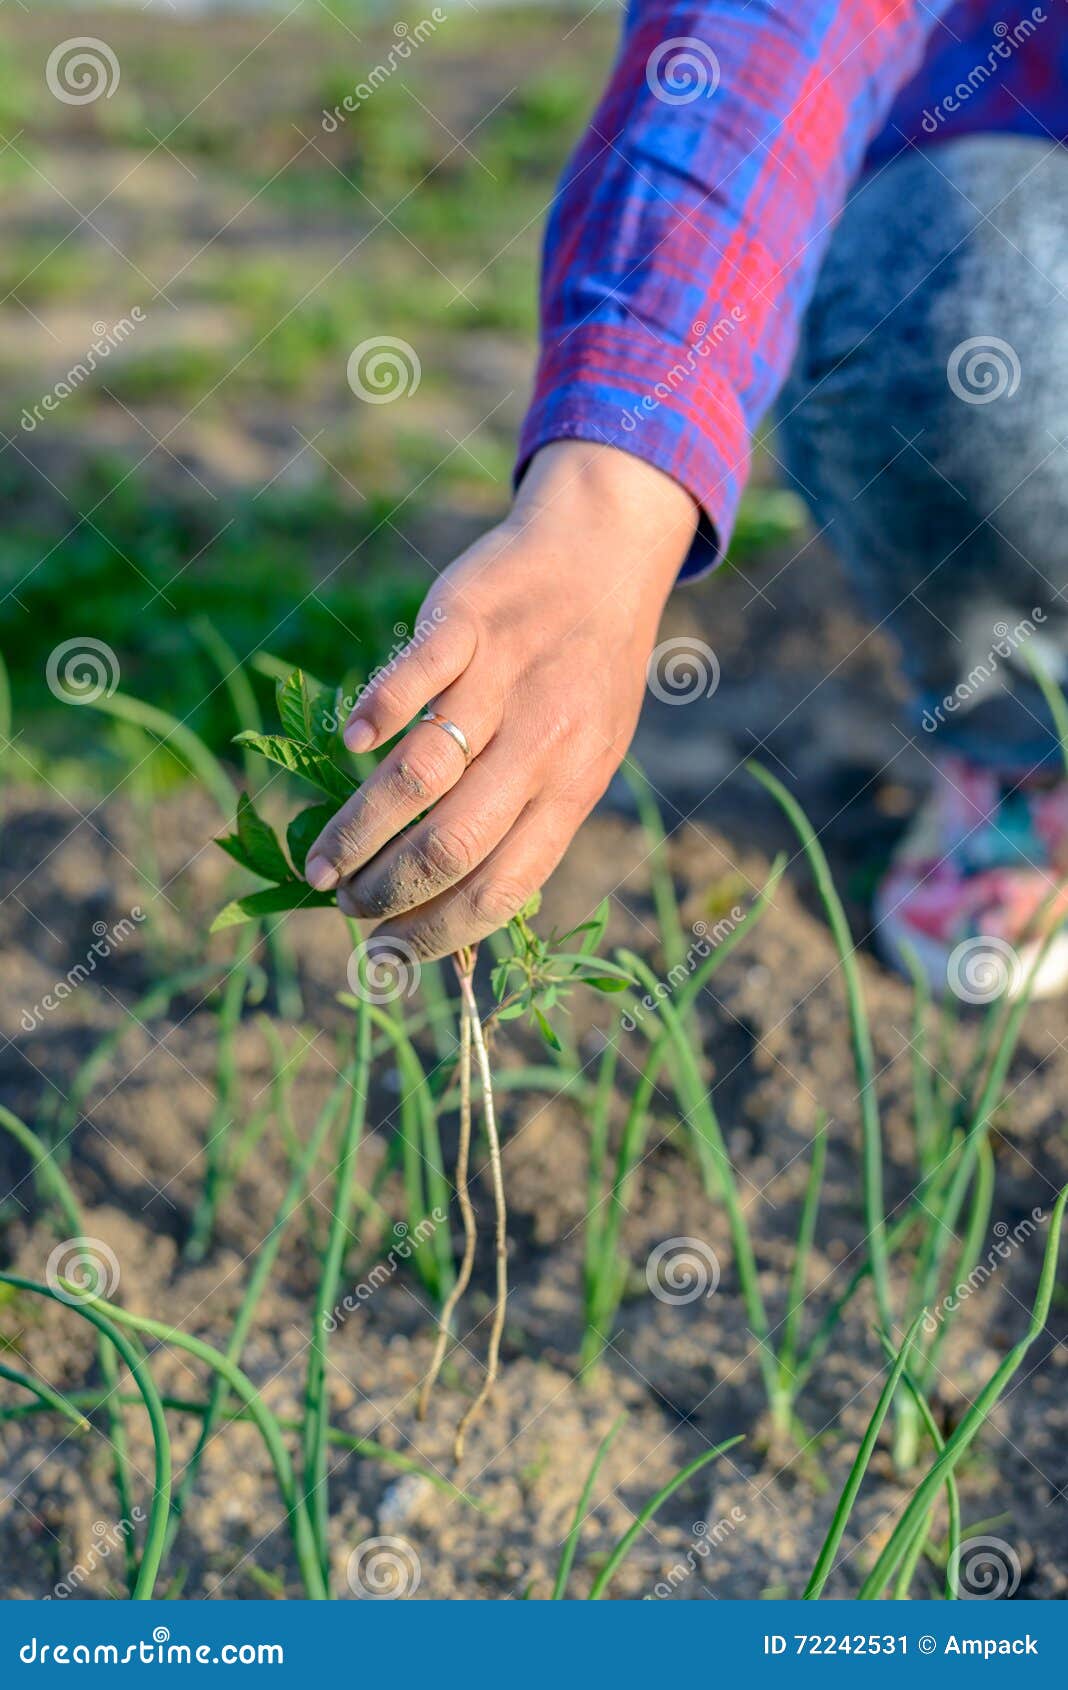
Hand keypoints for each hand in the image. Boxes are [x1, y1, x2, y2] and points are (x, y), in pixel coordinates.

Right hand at [304, 441, 697, 960]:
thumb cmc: (585, 675)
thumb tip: (458, 905)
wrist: (604, 555)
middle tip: (343, 905)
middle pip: (450, 843)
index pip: (502, 889)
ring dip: (358, 828)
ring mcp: (503, 681)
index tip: (387, 953)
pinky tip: (349, 743)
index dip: (436, 932)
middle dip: (386, 891)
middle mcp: (542, 743)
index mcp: (573, 788)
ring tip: (321, 861)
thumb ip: (533, 819)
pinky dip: (377, 712)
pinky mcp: (467, 621)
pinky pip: (416, 674)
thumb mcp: (585, 756)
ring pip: (420, 775)